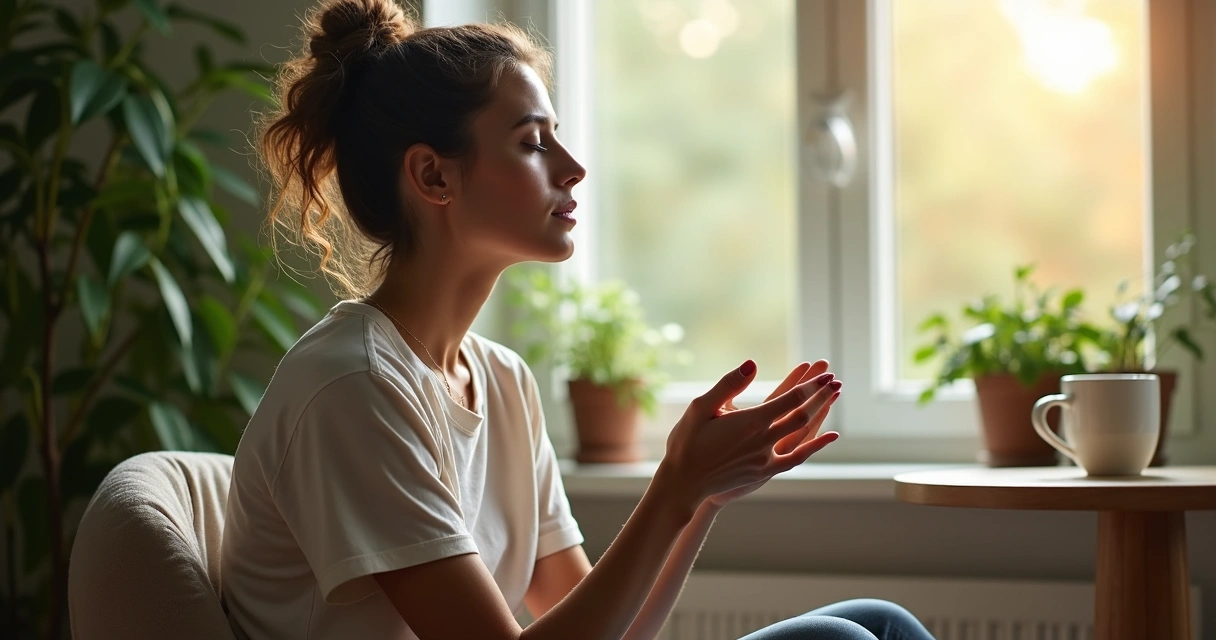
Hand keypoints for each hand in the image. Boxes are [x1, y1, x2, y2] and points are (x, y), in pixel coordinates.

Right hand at [657, 360, 841, 515]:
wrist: (684, 483)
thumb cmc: (687, 442)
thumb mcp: (701, 407)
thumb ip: (728, 385)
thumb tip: (752, 364)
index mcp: (750, 422)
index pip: (790, 399)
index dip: (810, 384)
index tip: (824, 372)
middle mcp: (763, 441)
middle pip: (802, 414)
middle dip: (820, 396)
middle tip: (835, 380)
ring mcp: (766, 459)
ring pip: (802, 433)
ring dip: (821, 413)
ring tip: (834, 397)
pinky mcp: (764, 472)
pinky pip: (797, 458)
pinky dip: (816, 445)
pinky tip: (830, 435)